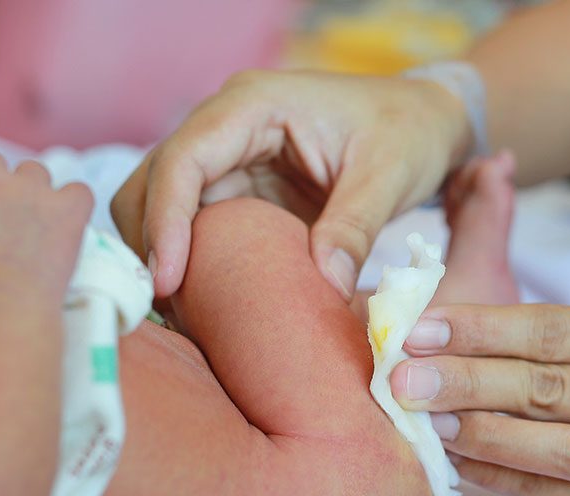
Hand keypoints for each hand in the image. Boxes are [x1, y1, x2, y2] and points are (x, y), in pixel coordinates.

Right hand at [110, 69, 472, 300]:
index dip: (165, 221)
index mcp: (252, 105)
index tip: (167, 281)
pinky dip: (187, 266)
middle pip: (151, 183)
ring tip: (179, 316)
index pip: (183, 159)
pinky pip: (192, 230)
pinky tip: (201, 306)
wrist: (422, 121)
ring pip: (159, 208)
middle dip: (148, 246)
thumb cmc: (407, 131)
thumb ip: (356, 227)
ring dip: (160, 258)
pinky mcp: (236, 192)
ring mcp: (225, 161)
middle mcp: (224, 127)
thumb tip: (326, 285)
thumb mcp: (390, 175)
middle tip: (166, 310)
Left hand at [391, 304, 569, 495]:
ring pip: (555, 448)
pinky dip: (489, 474)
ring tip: (426, 422)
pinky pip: (542, 493)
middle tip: (404, 381)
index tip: (416, 332)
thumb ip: (507, 331)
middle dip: (468, 381)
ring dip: (480, 432)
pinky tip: (449, 460)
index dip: (479, 329)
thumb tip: (417, 326)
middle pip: (550, 387)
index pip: (551, 328)